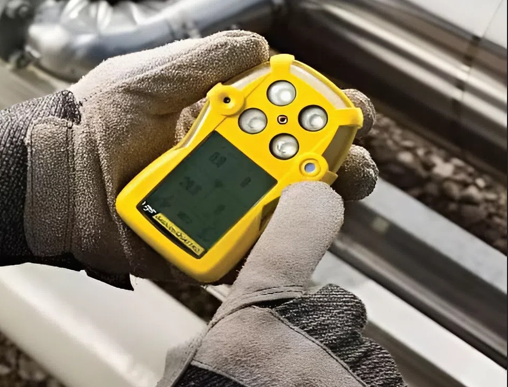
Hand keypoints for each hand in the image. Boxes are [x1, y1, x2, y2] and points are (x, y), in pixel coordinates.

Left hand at [0, 31, 377, 284]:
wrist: (49, 175)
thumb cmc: (91, 120)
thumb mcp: (149, 76)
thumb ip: (205, 60)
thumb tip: (261, 48)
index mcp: (219, 118)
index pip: (288, 115)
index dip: (323, 111)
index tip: (347, 109)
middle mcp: (227, 163)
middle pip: (301, 164)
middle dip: (338, 159)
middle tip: (347, 154)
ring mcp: (217, 207)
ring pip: (287, 210)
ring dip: (318, 200)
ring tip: (326, 186)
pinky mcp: (202, 248)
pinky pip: (250, 253)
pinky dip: (277, 245)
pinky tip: (290, 227)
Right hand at [156, 181, 405, 386]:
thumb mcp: (189, 370)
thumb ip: (211, 335)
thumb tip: (219, 330)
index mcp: (255, 318)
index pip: (295, 230)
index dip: (307, 204)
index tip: (314, 192)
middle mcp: (312, 336)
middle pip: (332, 304)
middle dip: (313, 328)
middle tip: (282, 365)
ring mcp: (351, 372)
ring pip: (355, 351)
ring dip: (333, 369)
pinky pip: (372, 382)